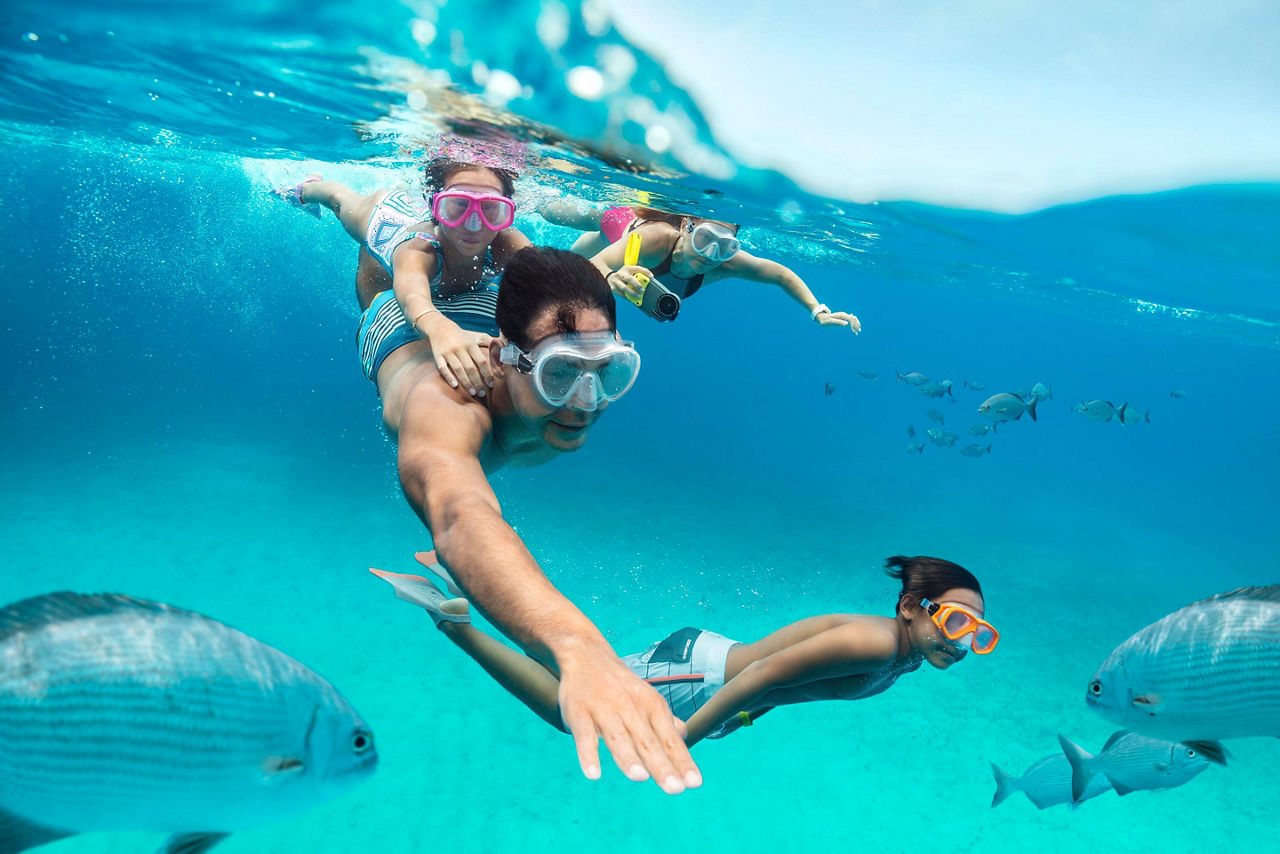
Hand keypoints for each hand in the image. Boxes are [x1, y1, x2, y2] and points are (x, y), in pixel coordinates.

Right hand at [420, 314, 493, 395]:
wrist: (440, 327)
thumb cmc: (462, 335)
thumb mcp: (476, 336)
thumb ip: (490, 342)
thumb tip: (504, 348)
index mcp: (470, 345)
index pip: (481, 361)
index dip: (487, 374)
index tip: (491, 384)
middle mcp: (460, 348)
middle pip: (470, 368)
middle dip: (478, 382)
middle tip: (482, 394)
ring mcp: (448, 352)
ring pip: (458, 369)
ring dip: (466, 382)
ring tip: (473, 393)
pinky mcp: (438, 356)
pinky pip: (443, 368)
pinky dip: (449, 377)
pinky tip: (455, 386)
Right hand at [557, 645, 701, 794]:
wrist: (586, 654)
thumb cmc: (620, 685)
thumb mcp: (646, 698)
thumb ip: (664, 721)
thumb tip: (684, 737)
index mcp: (651, 706)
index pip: (669, 739)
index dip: (682, 761)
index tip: (694, 783)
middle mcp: (630, 708)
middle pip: (648, 741)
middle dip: (661, 766)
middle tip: (675, 789)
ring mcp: (604, 709)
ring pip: (618, 737)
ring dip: (628, 758)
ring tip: (640, 778)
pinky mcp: (579, 712)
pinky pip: (584, 735)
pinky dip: (588, 754)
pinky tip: (593, 774)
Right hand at [606, 266, 652, 302]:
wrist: (607, 276)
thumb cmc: (622, 275)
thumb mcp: (628, 271)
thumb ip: (637, 274)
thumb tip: (648, 280)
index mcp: (626, 268)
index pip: (637, 268)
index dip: (645, 271)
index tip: (651, 276)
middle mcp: (620, 274)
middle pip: (629, 279)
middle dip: (637, 284)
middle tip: (643, 289)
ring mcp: (616, 281)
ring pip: (624, 288)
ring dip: (632, 292)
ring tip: (639, 296)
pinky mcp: (613, 288)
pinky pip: (621, 294)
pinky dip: (628, 297)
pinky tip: (632, 299)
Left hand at [818, 310, 860, 333]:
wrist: (822, 317)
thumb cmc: (825, 320)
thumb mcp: (831, 322)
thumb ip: (838, 322)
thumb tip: (847, 323)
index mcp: (842, 315)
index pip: (851, 319)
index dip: (853, 325)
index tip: (853, 331)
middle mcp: (844, 315)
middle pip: (854, 319)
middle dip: (856, 325)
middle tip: (857, 332)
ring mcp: (844, 316)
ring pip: (853, 319)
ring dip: (856, 325)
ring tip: (857, 332)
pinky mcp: (843, 318)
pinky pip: (851, 320)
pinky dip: (854, 324)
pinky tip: (854, 329)